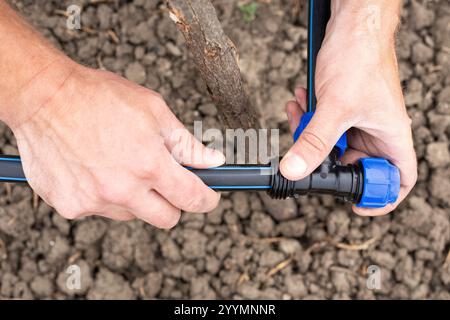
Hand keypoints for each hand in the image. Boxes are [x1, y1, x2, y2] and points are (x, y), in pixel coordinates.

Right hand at [10, 63, 224, 227]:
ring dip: (135, 197)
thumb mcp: (154, 111)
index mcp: (149, 165)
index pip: (191, 198)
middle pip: (166, 219)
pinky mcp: (70, 206)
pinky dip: (104, 196)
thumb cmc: (99, 97)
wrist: (44, 98)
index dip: (206, 200)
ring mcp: (94, 202)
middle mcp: (123, 190)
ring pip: (132, 214)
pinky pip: (101, 210)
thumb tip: (213, 162)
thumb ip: (186, 143)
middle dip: (173, 203)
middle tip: (165, 181)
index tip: (209, 198)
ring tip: (119, 163)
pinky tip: (95, 169)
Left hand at [280, 5, 416, 215]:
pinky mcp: (343, 108)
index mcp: (391, 136)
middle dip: (329, 163)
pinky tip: (298, 102)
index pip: (400, 179)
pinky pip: (325, 125)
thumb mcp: (335, 107)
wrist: (352, 24)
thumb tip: (294, 170)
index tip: (355, 205)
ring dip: (312, 136)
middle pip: (357, 166)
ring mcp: (360, 120)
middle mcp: (378, 132)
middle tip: (310, 156)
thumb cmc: (360, 58)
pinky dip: (309, 118)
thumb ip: (314, 141)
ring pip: (334, 145)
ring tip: (299, 115)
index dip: (382, 197)